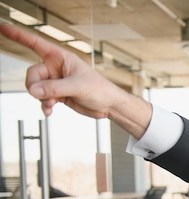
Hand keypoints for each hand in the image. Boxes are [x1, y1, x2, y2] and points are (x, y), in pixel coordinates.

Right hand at [0, 23, 150, 137]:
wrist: (108, 105)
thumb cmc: (100, 89)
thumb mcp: (77, 86)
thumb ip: (54, 88)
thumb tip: (34, 90)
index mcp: (60, 57)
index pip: (35, 44)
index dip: (18, 36)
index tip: (3, 28)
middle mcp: (56, 68)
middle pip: (32, 74)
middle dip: (35, 86)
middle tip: (43, 96)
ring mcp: (56, 82)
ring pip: (36, 88)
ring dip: (41, 98)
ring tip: (52, 104)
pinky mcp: (57, 94)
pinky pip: (42, 99)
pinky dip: (44, 105)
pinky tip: (49, 111)